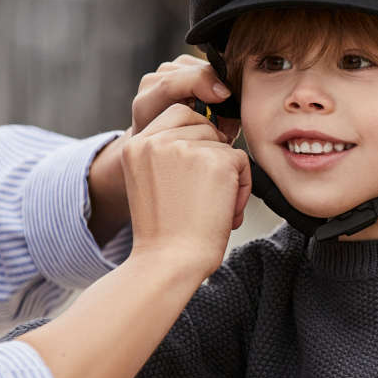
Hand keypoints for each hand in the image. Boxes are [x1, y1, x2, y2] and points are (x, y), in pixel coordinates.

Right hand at [88, 55, 237, 242]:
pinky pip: (241, 161)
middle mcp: (157, 140)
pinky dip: (241, 188)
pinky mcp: (216, 160)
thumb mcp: (149, 183)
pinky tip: (224, 213)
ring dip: (226, 174)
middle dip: (211, 153)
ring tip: (212, 208)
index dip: (194, 139)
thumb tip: (207, 131)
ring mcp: (186, 148)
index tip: (192, 176)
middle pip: (203, 124)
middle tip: (203, 194)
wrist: (169, 263)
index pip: (177, 115)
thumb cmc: (164, 234)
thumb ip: (166, 154)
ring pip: (223, 144)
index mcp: (135, 145)